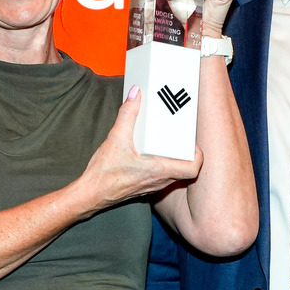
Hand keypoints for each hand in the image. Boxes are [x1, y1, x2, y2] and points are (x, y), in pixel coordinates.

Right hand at [73, 89, 202, 212]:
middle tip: (181, 137)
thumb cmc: (104, 174)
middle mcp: (160, 181)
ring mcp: (153, 186)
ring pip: (174, 174)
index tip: (192, 142)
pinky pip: (162, 177)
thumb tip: (135, 95)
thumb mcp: (116, 138)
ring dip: (174, 159)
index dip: (198, 155)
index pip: (193, 169)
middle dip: (186, 153)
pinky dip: (163, 165)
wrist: (91, 194)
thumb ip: (127, 114)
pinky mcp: (145, 187)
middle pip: (185, 169)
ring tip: (168, 143)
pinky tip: (152, 154)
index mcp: (159, 170)